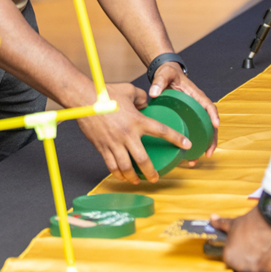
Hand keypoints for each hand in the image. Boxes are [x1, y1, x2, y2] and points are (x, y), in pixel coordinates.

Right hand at [76, 82, 191, 183]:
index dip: (176, 138)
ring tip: (138, 181)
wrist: (83, 100)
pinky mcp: (102, 147)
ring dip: (133, 177)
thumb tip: (147, 103)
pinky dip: (117, 174)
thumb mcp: (129, 91)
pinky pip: (111, 165)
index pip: (161, 131)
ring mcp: (114, 143)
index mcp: (137, 121)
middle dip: (151, 172)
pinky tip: (122, 176)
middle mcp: (127, 135)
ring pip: (125, 167)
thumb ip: (141, 97)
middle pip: (142, 159)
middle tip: (156, 178)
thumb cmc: (105, 93)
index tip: (187, 145)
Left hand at [150, 61, 220, 158]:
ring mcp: (193, 115)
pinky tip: (185, 158)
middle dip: (211, 140)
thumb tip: (153, 93)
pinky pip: (192, 133)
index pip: (209, 105)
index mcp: (196, 95)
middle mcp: (198, 106)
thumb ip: (159, 82)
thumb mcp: (164, 75)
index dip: (213, 115)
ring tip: (195, 160)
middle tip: (208, 153)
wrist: (165, 75)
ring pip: (202, 133)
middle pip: (210, 125)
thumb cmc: (168, 74)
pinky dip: (191, 146)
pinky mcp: (187, 120)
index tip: (216, 126)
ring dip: (202, 147)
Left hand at [210, 209, 270, 271]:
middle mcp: (242, 266)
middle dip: (253, 260)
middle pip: (247, 268)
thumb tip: (213, 219)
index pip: (234, 263)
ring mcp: (257, 269)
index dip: (242, 255)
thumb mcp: (234, 223)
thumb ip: (221, 224)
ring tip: (269, 248)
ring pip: (262, 270)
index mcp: (230, 258)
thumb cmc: (254, 220)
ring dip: (265, 262)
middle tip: (259, 248)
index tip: (247, 250)